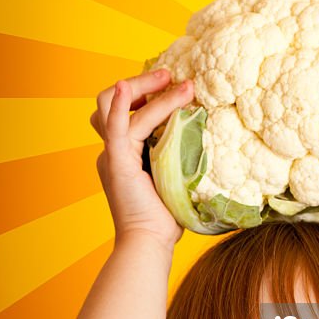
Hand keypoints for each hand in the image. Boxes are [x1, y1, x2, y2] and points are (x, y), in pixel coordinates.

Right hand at [90, 69, 193, 250]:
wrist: (149, 243)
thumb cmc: (166, 217)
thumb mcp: (175, 176)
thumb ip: (180, 154)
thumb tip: (209, 133)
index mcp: (123, 153)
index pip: (122, 111)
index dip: (141, 92)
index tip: (171, 83)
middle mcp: (113, 150)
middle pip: (109, 101)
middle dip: (140, 83)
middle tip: (170, 74)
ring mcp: (113, 155)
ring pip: (115, 106)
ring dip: (145, 88)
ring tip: (177, 81)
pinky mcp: (117, 163)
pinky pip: (116, 127)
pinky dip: (122, 105)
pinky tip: (126, 86)